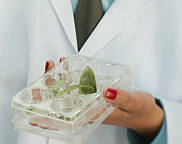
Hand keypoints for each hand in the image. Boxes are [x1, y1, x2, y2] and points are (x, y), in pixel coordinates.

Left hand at [45, 58, 163, 138]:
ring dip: (56, 80)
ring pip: (67, 91)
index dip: (49, 116)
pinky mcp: (93, 93)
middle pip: (62, 102)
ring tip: (50, 65)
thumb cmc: (141, 111)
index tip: (33, 114)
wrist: (147, 112)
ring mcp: (90, 101)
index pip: (66, 117)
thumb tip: (108, 92)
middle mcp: (88, 109)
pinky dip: (69, 74)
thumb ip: (122, 97)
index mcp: (94, 115)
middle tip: (40, 77)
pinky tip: (65, 65)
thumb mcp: (134, 102)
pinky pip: (76, 84)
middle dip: (48, 91)